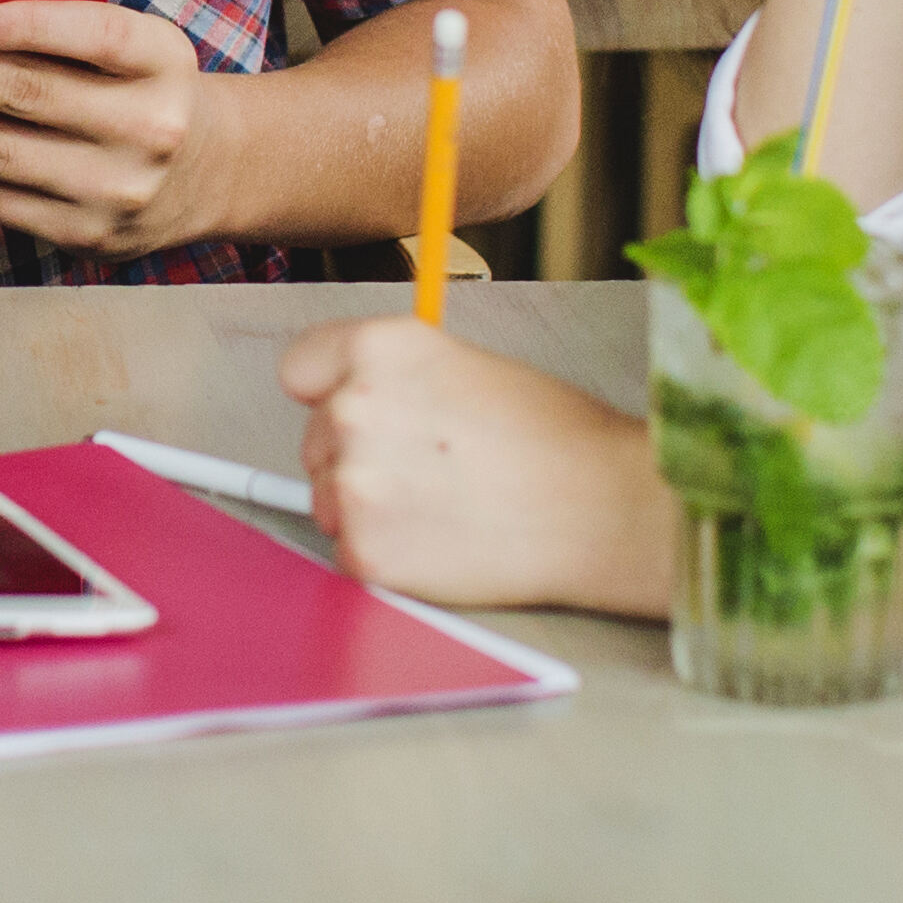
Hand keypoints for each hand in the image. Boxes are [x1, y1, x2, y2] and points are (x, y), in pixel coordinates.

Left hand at [0, 0, 219, 253]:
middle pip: (27, 97)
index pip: (96, 35)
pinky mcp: (83, 234)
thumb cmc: (141, 88)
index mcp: (160, 59)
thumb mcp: (133, 48)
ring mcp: (115, 187)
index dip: (29, 27)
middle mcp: (146, 125)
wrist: (210, 173)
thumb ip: (64, 32)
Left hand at [278, 317, 669, 615]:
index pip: (301, 368)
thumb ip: (399, 376)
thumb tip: (360, 393)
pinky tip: (443, 540)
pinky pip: (351, 551)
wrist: (601, 509)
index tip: (350, 409)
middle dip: (360, 455)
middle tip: (431, 469)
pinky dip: (388, 554)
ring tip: (445, 505)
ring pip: (330, 498)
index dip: (329, 392)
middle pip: (317, 439)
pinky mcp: (365, 550)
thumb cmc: (555, 438)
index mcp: (381, 348)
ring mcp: (355, 483)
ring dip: (371, 507)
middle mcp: (354, 407)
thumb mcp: (468, 367)